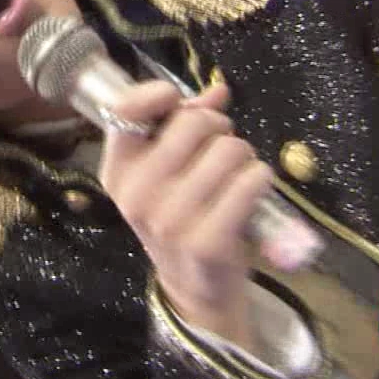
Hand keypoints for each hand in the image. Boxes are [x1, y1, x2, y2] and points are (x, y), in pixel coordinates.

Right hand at [99, 81, 273, 345]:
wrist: (196, 287)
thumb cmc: (181, 216)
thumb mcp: (167, 172)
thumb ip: (184, 124)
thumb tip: (218, 91)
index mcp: (117, 172)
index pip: (125, 111)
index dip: (157, 94)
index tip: (176, 101)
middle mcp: (137, 195)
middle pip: (193, 122)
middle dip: (218, 128)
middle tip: (219, 151)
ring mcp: (170, 221)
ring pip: (229, 149)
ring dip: (243, 157)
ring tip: (235, 177)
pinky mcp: (207, 242)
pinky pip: (251, 181)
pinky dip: (260, 179)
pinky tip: (252, 191)